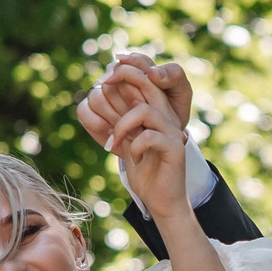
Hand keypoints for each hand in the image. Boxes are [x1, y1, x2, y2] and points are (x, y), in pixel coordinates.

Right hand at [79, 50, 193, 149]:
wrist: (158, 140)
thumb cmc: (172, 114)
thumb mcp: (181, 95)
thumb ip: (173, 76)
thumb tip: (151, 72)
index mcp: (137, 66)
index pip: (128, 63)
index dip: (135, 82)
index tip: (146, 101)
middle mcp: (115, 76)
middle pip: (110, 80)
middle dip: (127, 104)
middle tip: (142, 121)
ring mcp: (100, 93)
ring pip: (96, 96)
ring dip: (114, 116)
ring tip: (131, 130)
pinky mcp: (89, 110)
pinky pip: (84, 110)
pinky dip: (97, 123)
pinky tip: (113, 133)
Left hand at [106, 68, 191, 217]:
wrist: (161, 199)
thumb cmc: (141, 169)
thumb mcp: (123, 140)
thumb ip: (115, 118)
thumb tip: (96, 94)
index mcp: (154, 108)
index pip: (140, 75)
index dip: (120, 71)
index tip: (101, 82)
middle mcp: (165, 114)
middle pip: (146, 80)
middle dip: (121, 78)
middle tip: (100, 88)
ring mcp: (171, 130)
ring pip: (143, 110)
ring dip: (122, 126)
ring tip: (115, 143)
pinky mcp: (175, 148)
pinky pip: (149, 136)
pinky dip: (135, 147)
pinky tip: (133, 157)